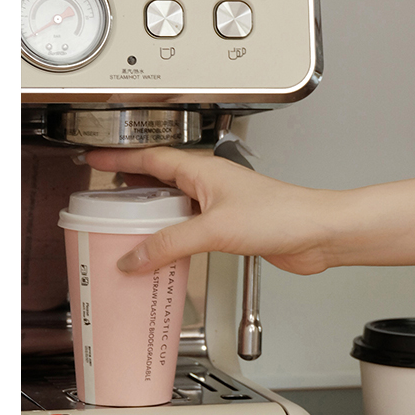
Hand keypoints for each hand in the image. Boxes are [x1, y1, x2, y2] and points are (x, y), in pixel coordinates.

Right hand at [84, 147, 342, 276]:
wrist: (319, 233)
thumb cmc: (283, 215)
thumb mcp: (214, 228)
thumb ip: (169, 243)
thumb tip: (133, 257)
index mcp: (204, 170)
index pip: (151, 157)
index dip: (120, 157)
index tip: (94, 157)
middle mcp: (211, 184)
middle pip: (160, 179)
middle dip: (129, 185)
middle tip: (100, 195)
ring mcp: (222, 206)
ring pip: (175, 205)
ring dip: (150, 214)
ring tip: (122, 225)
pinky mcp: (232, 227)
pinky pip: (191, 228)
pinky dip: (171, 236)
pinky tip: (163, 251)